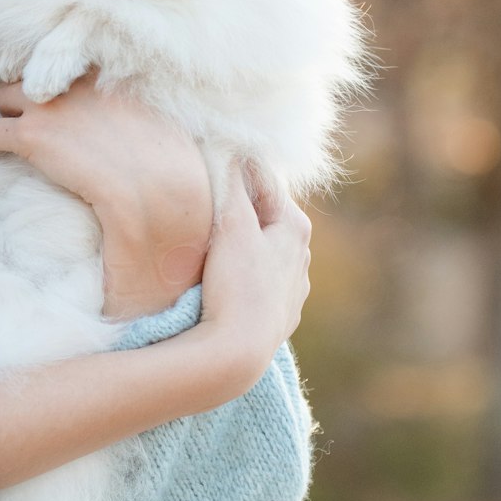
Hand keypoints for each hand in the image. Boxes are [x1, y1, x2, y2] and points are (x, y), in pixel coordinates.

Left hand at [0, 74, 213, 319]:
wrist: (157, 194)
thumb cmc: (175, 167)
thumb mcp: (169, 121)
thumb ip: (150, 106)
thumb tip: (167, 108)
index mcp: (110, 73)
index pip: (70, 58)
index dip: (64, 83)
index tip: (66, 98)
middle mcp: (76, 81)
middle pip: (33, 75)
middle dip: (32, 97)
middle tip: (40, 122)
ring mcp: (50, 107)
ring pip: (3, 98)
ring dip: (9, 117)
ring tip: (19, 139)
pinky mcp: (30, 137)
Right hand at [196, 168, 311, 384]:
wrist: (237, 353)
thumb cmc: (237, 285)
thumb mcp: (232, 224)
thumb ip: (232, 182)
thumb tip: (230, 146)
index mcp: (296, 229)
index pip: (263, 183)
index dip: (232, 173)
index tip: (205, 166)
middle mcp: (301, 259)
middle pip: (261, 220)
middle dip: (234, 212)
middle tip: (200, 208)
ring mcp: (290, 292)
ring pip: (257, 255)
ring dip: (235, 248)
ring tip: (204, 250)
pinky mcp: (275, 319)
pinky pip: (253, 285)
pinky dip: (237, 278)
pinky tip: (217, 285)